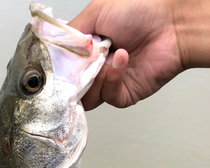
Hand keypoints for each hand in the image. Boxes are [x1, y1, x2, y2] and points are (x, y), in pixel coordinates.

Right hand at [69, 0, 190, 109]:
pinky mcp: (123, 94)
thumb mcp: (95, 12)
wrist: (172, 23)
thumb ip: (71, 33)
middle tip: (81, 64)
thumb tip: (54, 50)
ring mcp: (109, 83)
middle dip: (74, 78)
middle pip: (72, 88)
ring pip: (87, 98)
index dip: (59, 70)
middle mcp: (96, 68)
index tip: (57, 65)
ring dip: (94, 79)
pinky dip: (112, 78)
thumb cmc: (141, 10)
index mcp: (87, 50)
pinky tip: (123, 58)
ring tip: (105, 57)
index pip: (63, 69)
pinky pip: (108, 97)